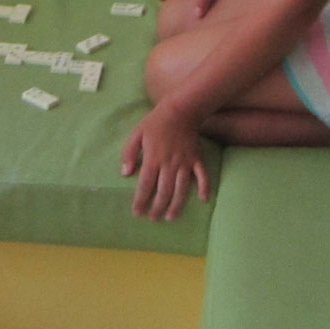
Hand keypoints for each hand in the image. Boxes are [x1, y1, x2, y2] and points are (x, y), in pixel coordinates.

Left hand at [120, 103, 209, 221]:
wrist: (180, 109)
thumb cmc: (156, 122)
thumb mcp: (136, 133)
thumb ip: (129, 153)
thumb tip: (125, 173)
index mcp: (153, 158)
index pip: (145, 185)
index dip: (140, 200)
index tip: (137, 212)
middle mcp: (169, 164)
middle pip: (163, 191)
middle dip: (157, 207)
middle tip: (153, 219)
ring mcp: (185, 163)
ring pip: (181, 189)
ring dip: (176, 205)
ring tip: (170, 217)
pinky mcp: (196, 159)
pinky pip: (202, 175)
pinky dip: (204, 187)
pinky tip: (203, 199)